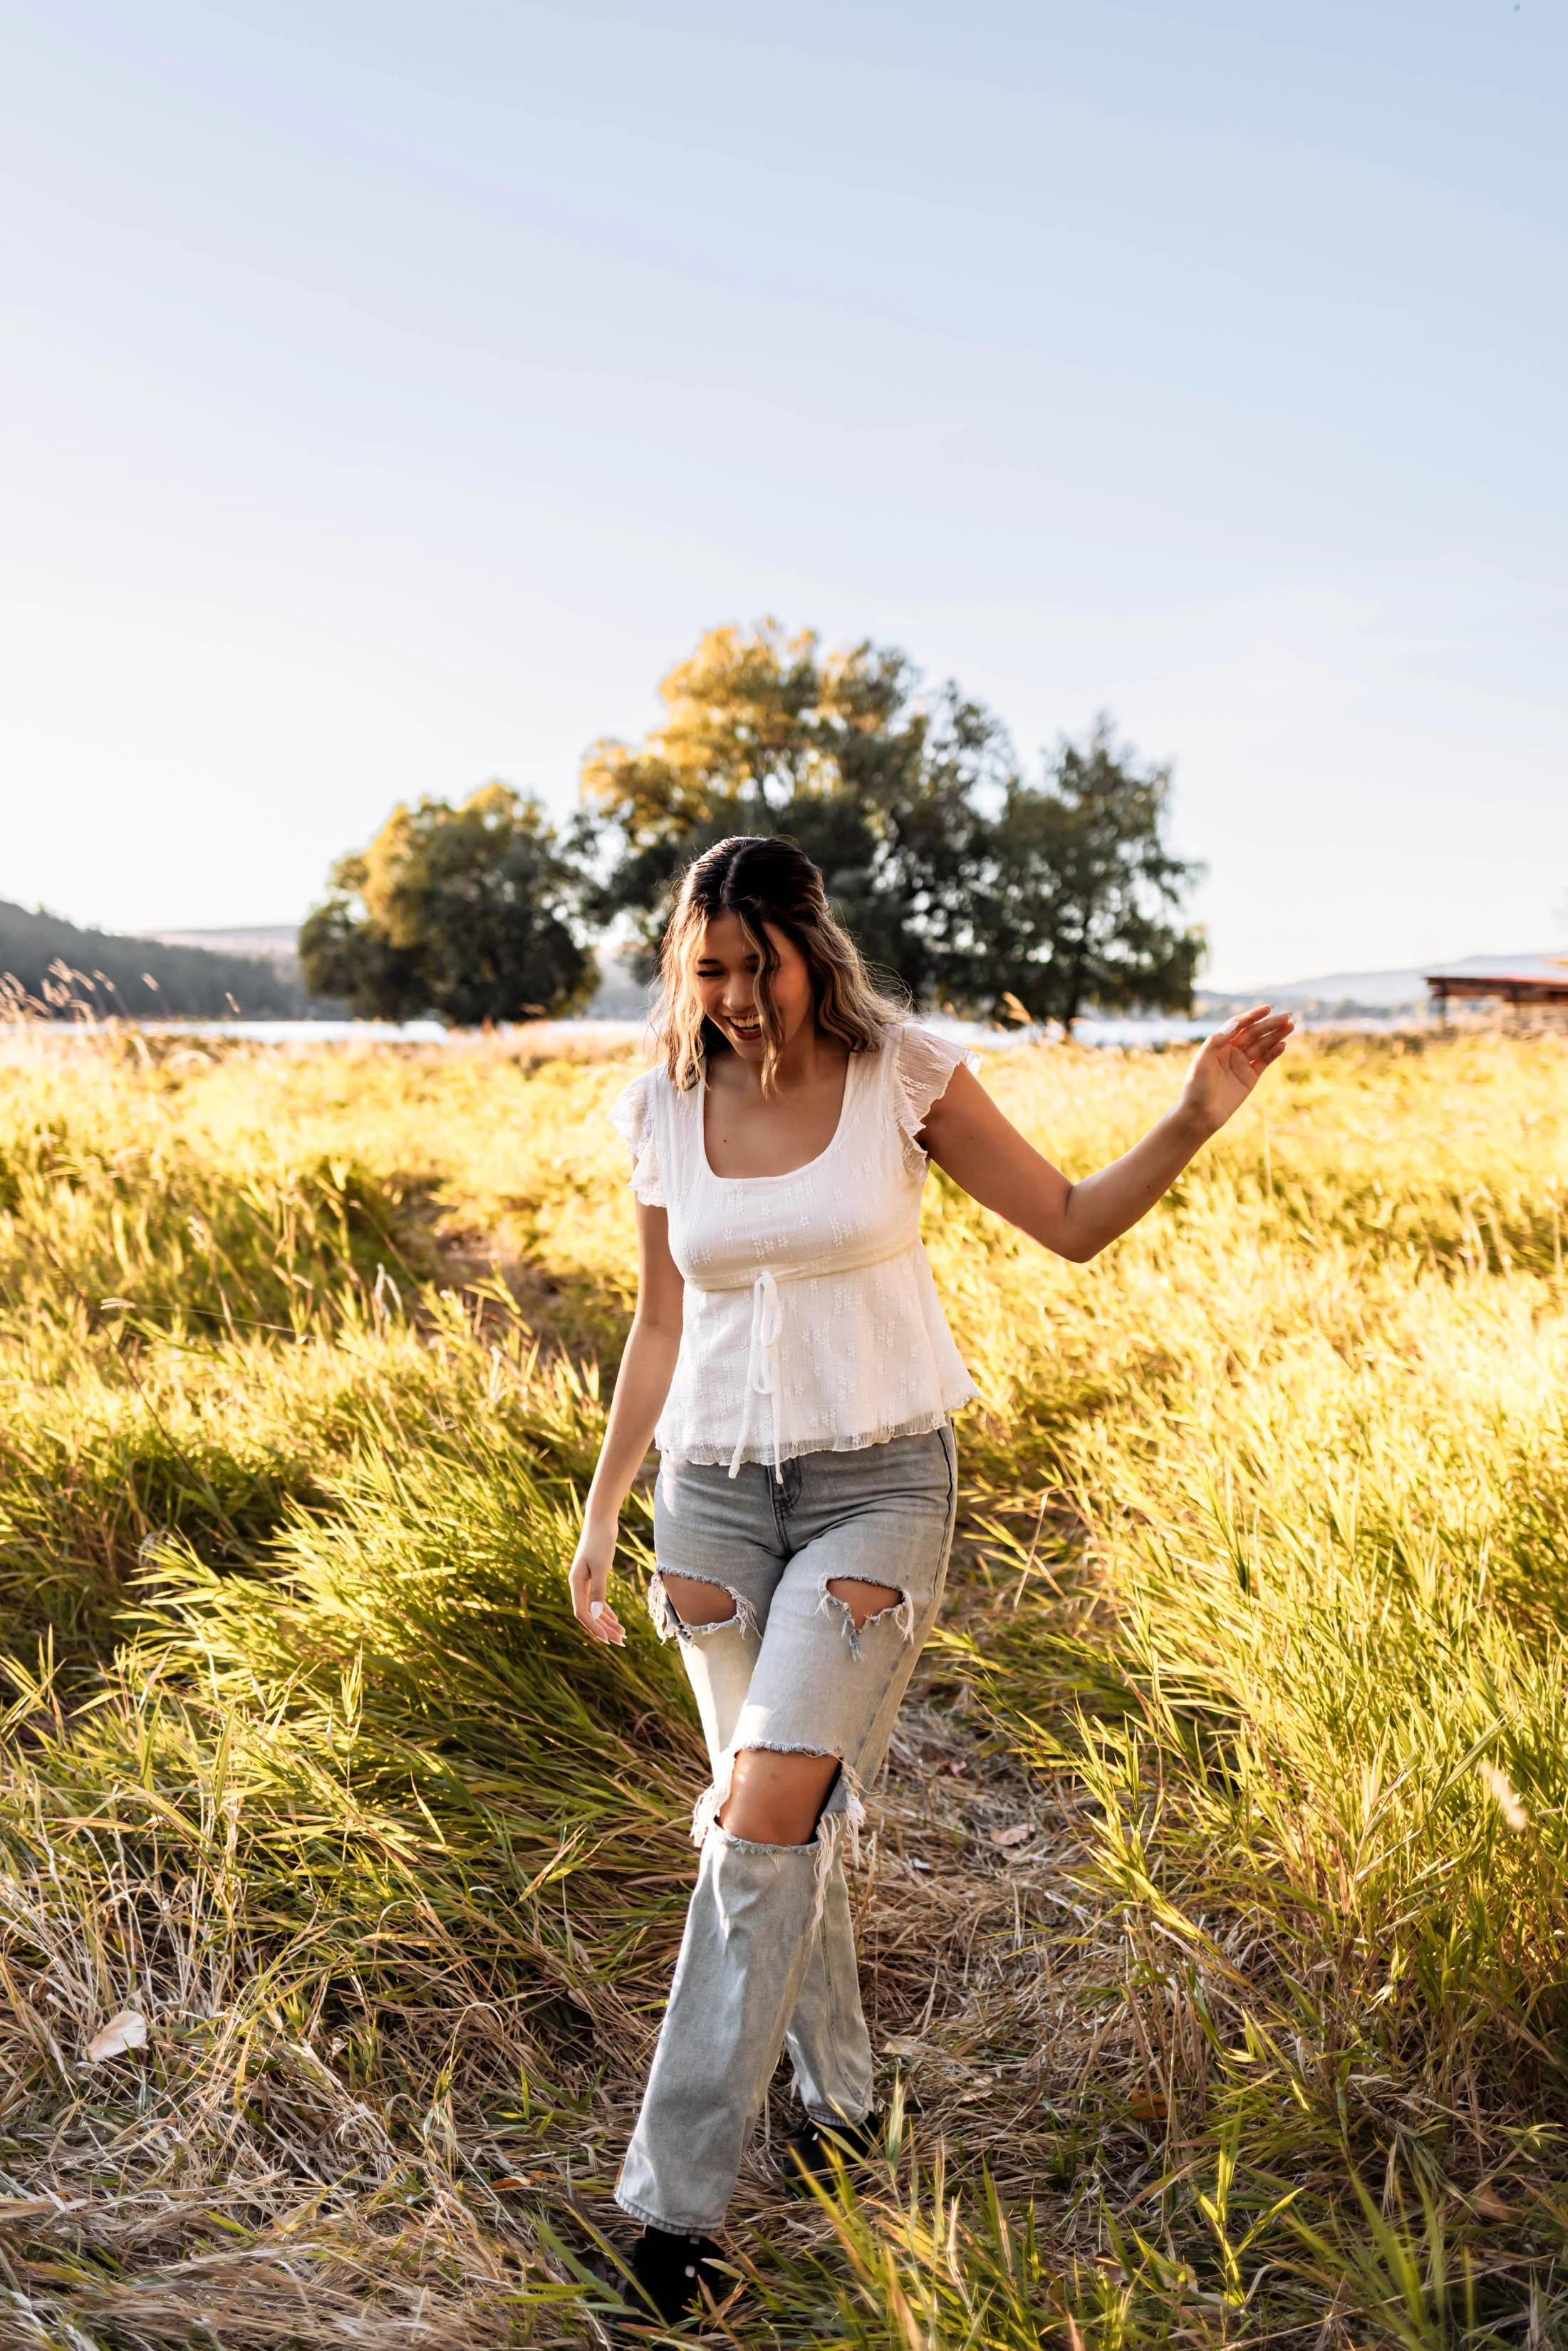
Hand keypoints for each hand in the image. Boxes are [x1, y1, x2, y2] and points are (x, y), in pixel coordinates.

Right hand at [568, 1514, 626, 1645]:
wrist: (601, 1520)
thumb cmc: (600, 1541)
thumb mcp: (601, 1567)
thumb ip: (598, 1591)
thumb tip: (594, 1614)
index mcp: (576, 1583)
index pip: (582, 1613)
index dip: (594, 1628)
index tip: (608, 1640)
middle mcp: (578, 1585)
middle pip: (589, 1614)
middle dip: (603, 1628)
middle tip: (620, 1641)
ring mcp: (585, 1581)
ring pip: (594, 1608)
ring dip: (607, 1622)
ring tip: (622, 1634)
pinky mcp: (594, 1576)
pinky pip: (598, 1600)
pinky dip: (606, 1610)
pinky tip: (615, 1619)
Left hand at [1180, 1005, 1293, 1133]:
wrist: (1200, 1115)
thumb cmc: (1196, 1087)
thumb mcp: (1202, 1061)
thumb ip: (1217, 1040)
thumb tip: (1235, 1024)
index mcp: (1218, 1044)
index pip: (1239, 1025)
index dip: (1253, 1016)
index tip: (1268, 1008)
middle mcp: (1231, 1051)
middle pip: (1254, 1033)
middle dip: (1270, 1024)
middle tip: (1287, 1017)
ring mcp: (1241, 1064)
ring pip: (1262, 1045)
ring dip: (1276, 1036)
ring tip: (1290, 1026)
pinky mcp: (1250, 1077)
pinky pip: (1264, 1061)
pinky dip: (1274, 1052)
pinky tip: (1283, 1044)